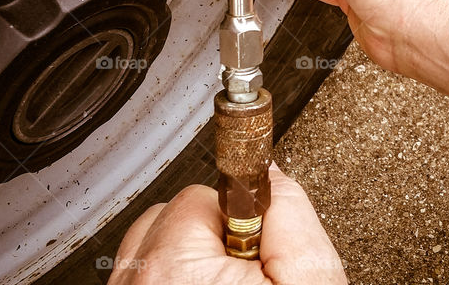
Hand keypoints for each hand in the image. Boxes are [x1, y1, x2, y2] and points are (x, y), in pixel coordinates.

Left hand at [107, 163, 345, 284]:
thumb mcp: (312, 282)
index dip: (246, 218)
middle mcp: (136, 284)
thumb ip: (291, 213)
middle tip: (249, 277)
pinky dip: (171, 281)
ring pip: (154, 245)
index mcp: (176, 268)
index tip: (255, 233)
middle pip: (173, 214)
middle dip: (214, 236)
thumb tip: (271, 173)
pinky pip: (142, 276)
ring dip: (189, 260)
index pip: (206, 192)